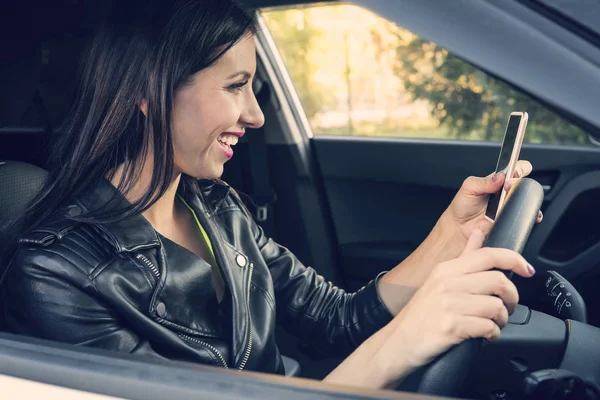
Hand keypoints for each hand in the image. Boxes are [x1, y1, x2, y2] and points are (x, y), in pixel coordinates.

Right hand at [382, 230, 535, 374]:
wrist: (399, 341)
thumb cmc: (421, 312)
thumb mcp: (439, 279)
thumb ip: (464, 256)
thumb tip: (479, 232)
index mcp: (447, 269)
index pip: (488, 255)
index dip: (513, 259)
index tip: (527, 269)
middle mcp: (448, 284)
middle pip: (498, 281)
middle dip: (512, 297)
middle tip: (509, 306)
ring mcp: (449, 305)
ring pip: (496, 307)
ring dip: (502, 319)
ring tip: (494, 323)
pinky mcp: (451, 327)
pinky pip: (488, 327)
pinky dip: (493, 334)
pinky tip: (485, 335)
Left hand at [444, 160, 542, 242]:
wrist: (460, 227)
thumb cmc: (463, 205)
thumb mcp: (469, 187)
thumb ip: (483, 181)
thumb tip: (499, 177)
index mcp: (498, 180)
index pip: (516, 168)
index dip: (519, 167)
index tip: (514, 172)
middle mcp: (506, 192)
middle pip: (524, 183)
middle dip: (519, 183)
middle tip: (507, 186)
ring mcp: (510, 205)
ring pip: (528, 199)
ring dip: (525, 198)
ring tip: (508, 200)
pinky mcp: (511, 218)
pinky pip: (525, 215)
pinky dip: (528, 214)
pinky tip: (520, 211)